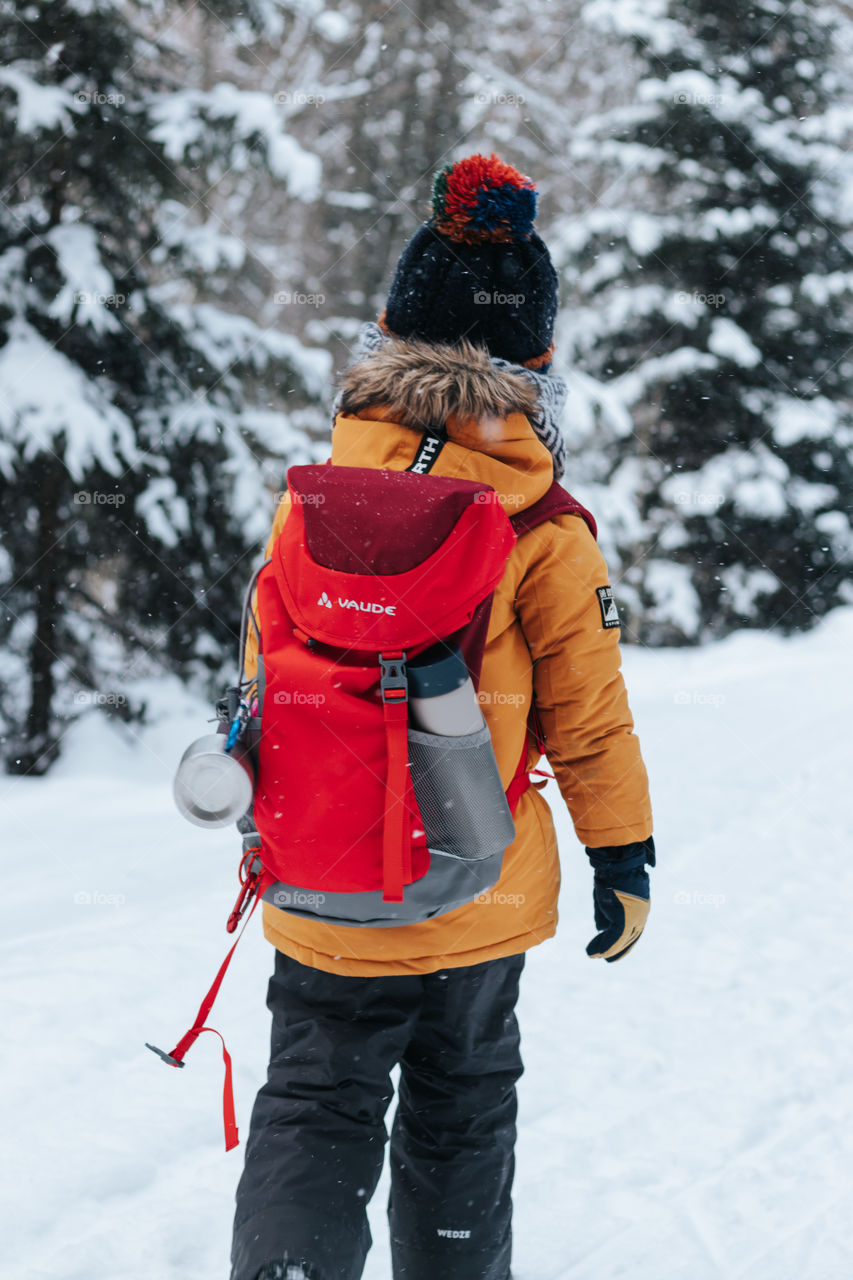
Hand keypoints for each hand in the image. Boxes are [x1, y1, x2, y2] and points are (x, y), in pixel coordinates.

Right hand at [585, 837, 654, 961]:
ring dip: (607, 949)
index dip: (622, 941)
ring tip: (594, 955)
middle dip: (617, 949)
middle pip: (629, 937)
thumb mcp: (608, 893)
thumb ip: (605, 911)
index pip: (633, 928)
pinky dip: (605, 947)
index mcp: (640, 905)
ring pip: (622, 940)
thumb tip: (601, 927)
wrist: (617, 858)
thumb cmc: (612, 870)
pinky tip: (595, 952)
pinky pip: (615, 938)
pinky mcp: (626, 917)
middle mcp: (641, 913)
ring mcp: (635, 916)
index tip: (610, 948)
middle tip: (604, 958)